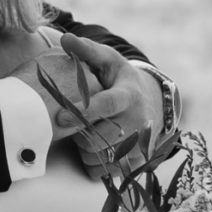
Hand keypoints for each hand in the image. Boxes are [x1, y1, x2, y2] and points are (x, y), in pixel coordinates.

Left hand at [34, 31, 164, 169]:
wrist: (152, 101)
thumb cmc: (120, 78)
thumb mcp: (108, 60)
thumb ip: (87, 50)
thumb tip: (65, 39)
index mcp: (128, 95)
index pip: (105, 105)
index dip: (81, 112)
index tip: (58, 117)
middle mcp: (138, 120)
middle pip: (98, 137)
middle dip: (78, 133)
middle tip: (71, 123)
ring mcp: (140, 143)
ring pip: (100, 157)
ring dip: (84, 150)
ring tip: (84, 134)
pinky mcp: (138, 160)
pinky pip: (107, 172)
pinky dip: (94, 164)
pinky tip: (93, 149)